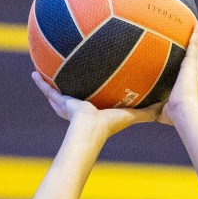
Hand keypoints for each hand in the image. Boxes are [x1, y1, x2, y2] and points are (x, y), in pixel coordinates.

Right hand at [32, 72, 161, 138]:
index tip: (95, 82)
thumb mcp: (129, 114)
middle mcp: (79, 106)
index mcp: (93, 109)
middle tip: (69, 71)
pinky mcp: (60, 101)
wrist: (90, 130)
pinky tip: (34, 72)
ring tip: (45, 67)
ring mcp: (68, 103)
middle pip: (75, 92)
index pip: (94, 98)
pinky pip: (48, 90)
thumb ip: (145, 111)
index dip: (95, 92)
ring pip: (58, 90)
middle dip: (72, 84)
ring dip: (52, 81)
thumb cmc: (108, 126)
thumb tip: (163, 106)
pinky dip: (41, 83)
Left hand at [161, 19, 197, 126]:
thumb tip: (152, 114)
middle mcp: (197, 75)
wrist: (183, 111)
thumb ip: (160, 110)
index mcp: (192, 85)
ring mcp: (195, 68)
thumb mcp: (166, 113)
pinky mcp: (192, 63)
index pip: (197, 72)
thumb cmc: (175, 116)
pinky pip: (195, 44)